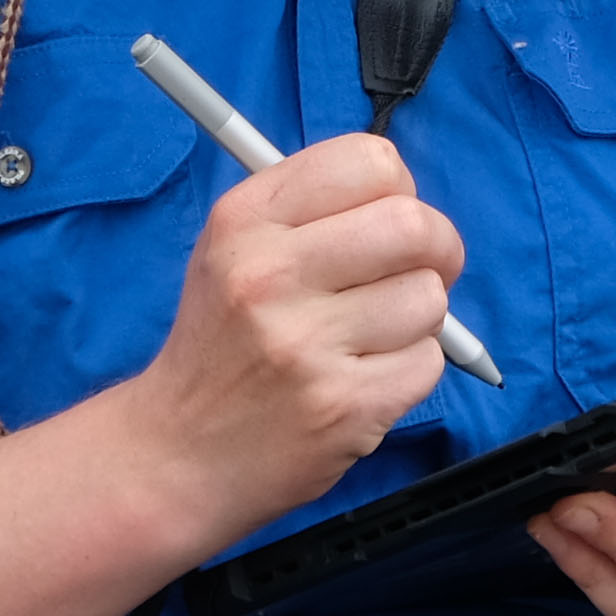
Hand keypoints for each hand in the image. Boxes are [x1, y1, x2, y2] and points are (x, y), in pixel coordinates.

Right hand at [90, 133, 466, 554]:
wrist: (178, 454)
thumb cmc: (222, 345)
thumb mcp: (231, 251)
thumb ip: (312, 212)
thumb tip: (409, 200)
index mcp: (243, 221)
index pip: (367, 161)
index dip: (398, 190)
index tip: (388, 221)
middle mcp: (269, 274)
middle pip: (413, 225)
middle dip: (437, 249)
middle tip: (422, 272)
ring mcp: (305, 344)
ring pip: (429, 298)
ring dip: (418, 319)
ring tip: (372, 337)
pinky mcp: (342, 406)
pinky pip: (427, 363)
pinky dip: (410, 370)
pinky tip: (365, 378)